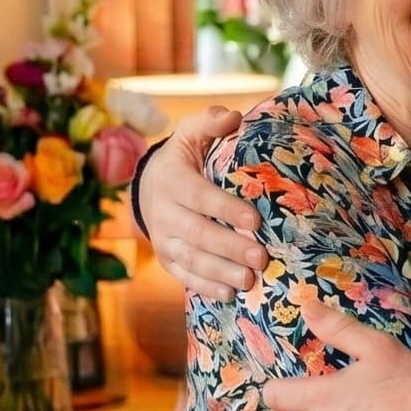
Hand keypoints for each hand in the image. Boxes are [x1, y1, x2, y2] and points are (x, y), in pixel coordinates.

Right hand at [143, 107, 261, 300]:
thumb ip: (210, 123)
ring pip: (192, 260)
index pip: (200, 197)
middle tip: (261, 257)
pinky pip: (185, 277)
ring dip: (221, 272)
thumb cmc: (183, 159)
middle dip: (230, 247)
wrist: (149, 187)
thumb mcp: (191, 134)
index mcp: (171, 181)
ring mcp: (163, 240)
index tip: (254, 219)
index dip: (226, 209)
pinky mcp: (167, 260)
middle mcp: (163, 214)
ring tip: (250, 280)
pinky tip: (229, 294)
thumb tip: (233, 117)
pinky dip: (206, 287)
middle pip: (198, 234)